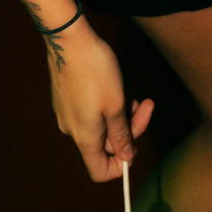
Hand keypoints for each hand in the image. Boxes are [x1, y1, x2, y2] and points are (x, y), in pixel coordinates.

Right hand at [47, 21, 155, 182]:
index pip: (100, 171)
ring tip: (134, 95)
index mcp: (84, 137)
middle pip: (104, 145)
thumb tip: (126, 158)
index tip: (134, 143)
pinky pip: (89, 113)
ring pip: (100, 126)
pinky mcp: (65, 99)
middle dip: (129, 129)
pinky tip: (116, 86)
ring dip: (120, 116)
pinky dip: (106, 106)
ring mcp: (66, 113)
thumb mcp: (116, 105)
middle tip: (146, 105)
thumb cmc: (96, 72)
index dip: (119, 165)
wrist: (69, 40)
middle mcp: (72, 130)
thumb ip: (121, 135)